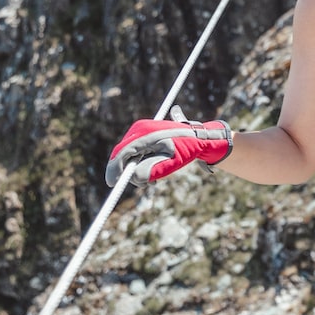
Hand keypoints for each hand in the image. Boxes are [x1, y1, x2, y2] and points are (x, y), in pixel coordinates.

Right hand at [107, 117, 233, 186]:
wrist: (201, 138)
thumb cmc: (187, 147)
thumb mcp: (169, 161)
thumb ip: (151, 169)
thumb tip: (135, 178)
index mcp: (143, 131)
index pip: (122, 151)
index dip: (115, 168)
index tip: (112, 183)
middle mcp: (140, 130)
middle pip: (123, 154)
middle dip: (128, 171)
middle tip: (143, 185)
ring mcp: (143, 133)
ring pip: (130, 156)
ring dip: (137, 171)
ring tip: (152, 182)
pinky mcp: (147, 139)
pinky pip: (137, 155)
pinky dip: (142, 166)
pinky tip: (153, 176)